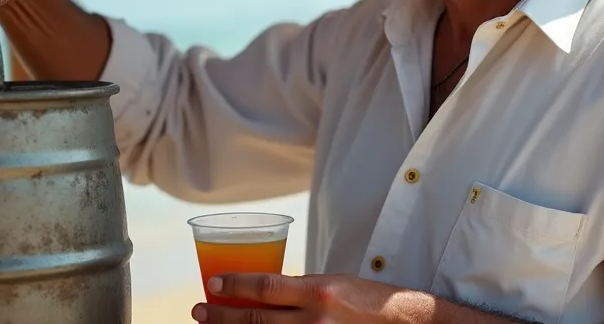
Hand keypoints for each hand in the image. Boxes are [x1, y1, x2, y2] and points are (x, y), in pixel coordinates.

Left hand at [193, 273, 430, 323]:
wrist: (404, 323)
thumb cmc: (367, 300)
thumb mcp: (333, 284)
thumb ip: (300, 291)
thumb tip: (264, 294)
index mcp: (319, 292)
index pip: (267, 286)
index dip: (235, 285)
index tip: (212, 284)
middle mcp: (316, 319)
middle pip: (256, 320)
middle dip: (221, 317)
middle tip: (199, 311)